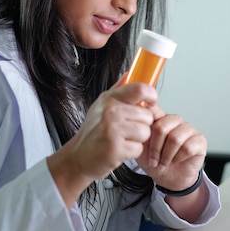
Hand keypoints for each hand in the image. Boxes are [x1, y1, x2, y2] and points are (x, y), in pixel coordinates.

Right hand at [47, 80, 157, 207]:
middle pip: (147, 115)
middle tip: (128, 130)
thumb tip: (130, 74)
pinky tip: (120, 150)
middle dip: (142, 124)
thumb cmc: (93, 132)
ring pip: (145, 132)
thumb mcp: (101, 106)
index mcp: (110, 99)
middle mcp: (111, 112)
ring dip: (138, 139)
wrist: (78, 157)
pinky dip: (132, 152)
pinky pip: (139, 148)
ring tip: (124, 139)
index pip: (140, 89)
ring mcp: (112, 130)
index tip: (151, 102)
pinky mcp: (116, 148)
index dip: (151, 95)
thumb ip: (118, 90)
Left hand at [136, 105, 206, 191]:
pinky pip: (187, 147)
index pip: (153, 107)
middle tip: (153, 160)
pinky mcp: (200, 140)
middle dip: (155, 148)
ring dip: (166, 156)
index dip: (146, 109)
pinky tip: (176, 161)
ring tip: (163, 163)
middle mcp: (175, 120)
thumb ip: (137, 130)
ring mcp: (189, 129)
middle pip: (162, 127)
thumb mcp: (141, 147)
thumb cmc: (155, 161)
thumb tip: (133, 114)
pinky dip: (178, 158)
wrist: (168, 179)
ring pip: (175, 138)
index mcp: (160, 118)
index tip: (141, 118)